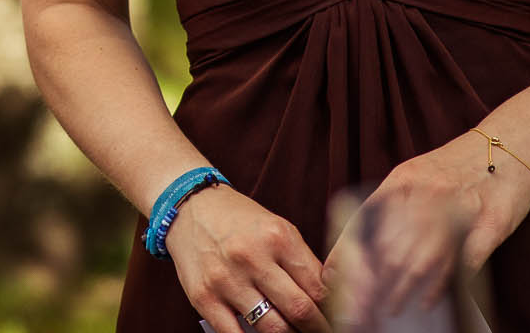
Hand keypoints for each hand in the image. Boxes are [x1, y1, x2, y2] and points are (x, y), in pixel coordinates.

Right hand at [167, 185, 332, 332]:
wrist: (189, 208)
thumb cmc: (240, 221)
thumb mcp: (277, 230)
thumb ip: (302, 264)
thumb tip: (328, 304)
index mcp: (278, 238)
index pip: (319, 289)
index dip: (334, 312)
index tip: (340, 322)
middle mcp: (252, 257)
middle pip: (299, 311)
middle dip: (317, 329)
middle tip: (322, 332)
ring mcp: (226, 279)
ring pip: (272, 328)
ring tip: (294, 332)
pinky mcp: (203, 297)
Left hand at [322, 135, 529, 326]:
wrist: (510, 146)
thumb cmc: (460, 165)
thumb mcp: (418, 172)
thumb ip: (394, 200)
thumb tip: (366, 237)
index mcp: (404, 179)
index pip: (364, 220)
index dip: (347, 251)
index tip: (334, 276)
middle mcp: (427, 194)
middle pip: (392, 247)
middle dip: (375, 280)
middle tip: (363, 304)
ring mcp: (458, 212)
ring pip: (422, 259)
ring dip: (403, 288)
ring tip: (389, 308)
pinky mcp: (487, 228)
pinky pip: (459, 264)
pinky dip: (441, 286)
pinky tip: (427, 301)